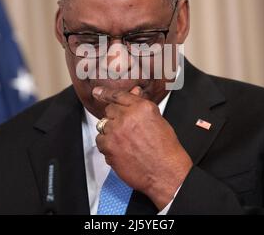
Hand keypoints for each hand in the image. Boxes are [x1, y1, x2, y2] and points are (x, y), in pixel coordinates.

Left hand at [93, 86, 192, 209]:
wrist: (165, 172)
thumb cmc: (166, 150)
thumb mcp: (158, 120)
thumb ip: (142, 106)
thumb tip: (134, 93)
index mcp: (141, 107)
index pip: (118, 95)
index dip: (106, 93)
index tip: (97, 91)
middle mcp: (127, 116)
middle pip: (110, 110)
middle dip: (115, 118)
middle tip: (124, 130)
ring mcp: (116, 131)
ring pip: (103, 125)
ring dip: (111, 132)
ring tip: (125, 143)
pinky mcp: (109, 146)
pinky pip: (100, 141)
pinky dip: (107, 145)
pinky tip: (120, 150)